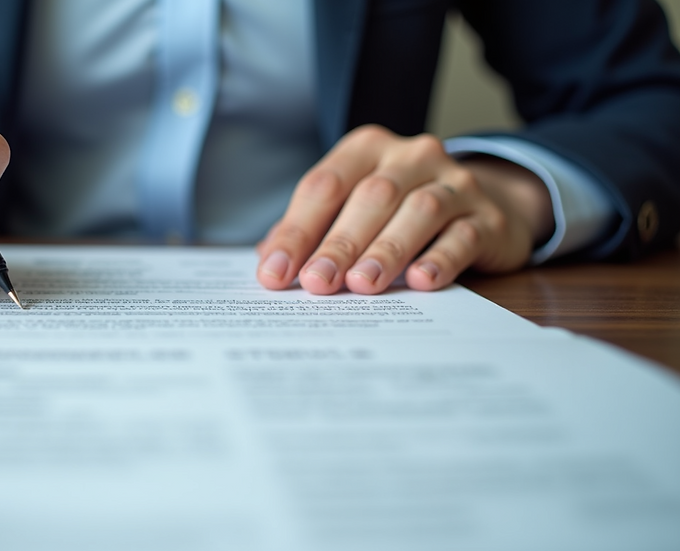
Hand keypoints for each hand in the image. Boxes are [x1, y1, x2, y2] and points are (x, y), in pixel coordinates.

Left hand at [256, 125, 554, 294]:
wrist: (485, 205)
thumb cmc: (399, 211)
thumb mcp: (353, 209)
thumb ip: (313, 231)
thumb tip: (270, 264)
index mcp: (367, 149)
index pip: (325, 185)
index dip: (297, 230)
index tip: (275, 273)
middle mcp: (412, 156)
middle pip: (370, 197)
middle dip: (339, 243)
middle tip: (317, 283)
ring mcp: (455, 183)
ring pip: (418, 211)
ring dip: (386, 250)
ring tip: (362, 284)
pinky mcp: (488, 217)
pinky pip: (463, 235)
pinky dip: (441, 258)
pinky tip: (421, 281)